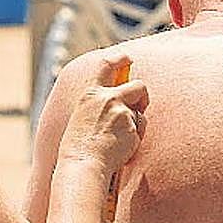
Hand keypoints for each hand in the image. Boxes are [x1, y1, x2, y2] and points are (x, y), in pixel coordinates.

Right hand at [57, 54, 148, 172]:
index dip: (119, 58)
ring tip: (119, 139)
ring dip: (136, 124)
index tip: (127, 58)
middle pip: (139, 86)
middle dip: (143, 96)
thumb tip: (117, 100)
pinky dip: (136, 138)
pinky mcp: (132, 126)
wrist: (83, 165)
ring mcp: (122, 112)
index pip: (106, 65)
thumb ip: (98, 105)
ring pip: (141, 113)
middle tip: (140, 106)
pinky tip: (122, 148)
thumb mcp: (82, 117)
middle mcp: (108, 98)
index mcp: (90, 93)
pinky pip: (141, 129)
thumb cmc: (78, 147)